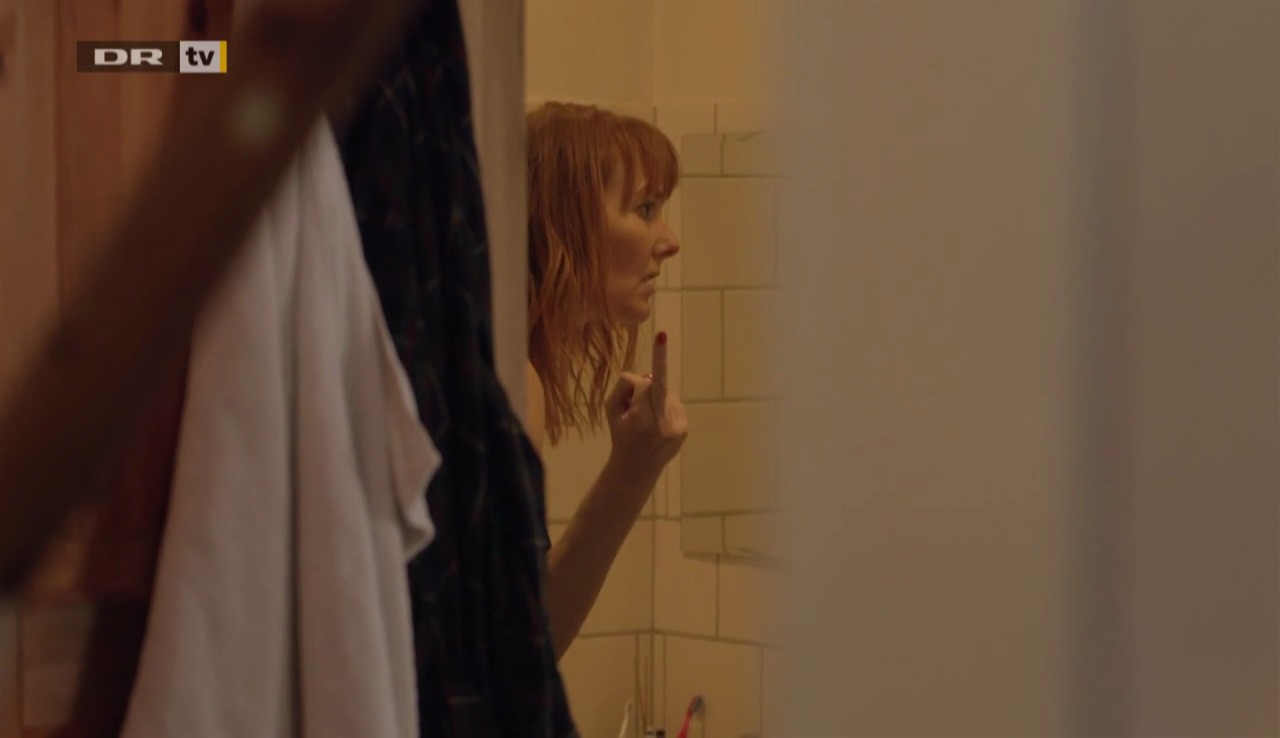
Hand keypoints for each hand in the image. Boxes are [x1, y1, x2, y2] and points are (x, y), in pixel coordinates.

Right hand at [605, 331, 688, 478]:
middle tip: (633, 403)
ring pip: (665, 393)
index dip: (657, 356)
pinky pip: (673, 404)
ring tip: (645, 419)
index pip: (646, 381)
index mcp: (641, 418)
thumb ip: (625, 387)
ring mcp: (677, 425)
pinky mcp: (684, 428)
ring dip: (654, 399)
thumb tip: (648, 376)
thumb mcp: (611, 410)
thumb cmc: (620, 436)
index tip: (662, 335)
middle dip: (643, 387)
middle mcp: (663, 421)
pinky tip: (656, 425)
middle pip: (653, 383)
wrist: (636, 469)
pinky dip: (663, 408)